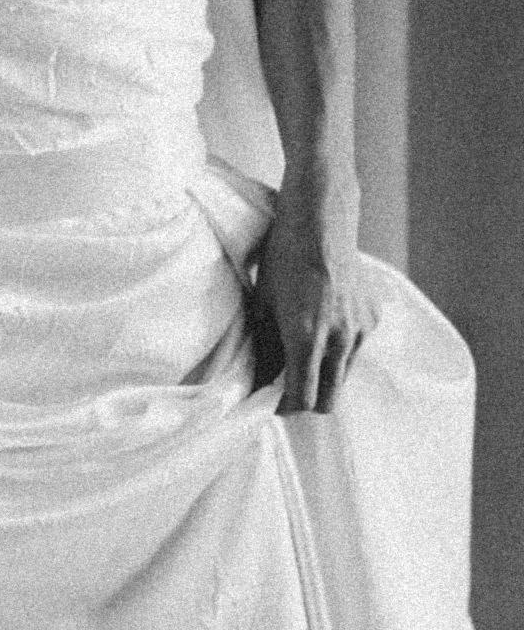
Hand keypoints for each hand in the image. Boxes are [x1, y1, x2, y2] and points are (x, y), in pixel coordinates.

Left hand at [248, 172, 376, 414]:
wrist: (321, 221)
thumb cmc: (283, 260)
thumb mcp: (263, 306)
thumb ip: (263, 351)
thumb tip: (257, 384)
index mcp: (307, 338)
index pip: (303, 399)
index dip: (285, 408)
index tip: (272, 404)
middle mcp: (339, 339)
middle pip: (329, 399)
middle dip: (307, 400)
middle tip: (286, 387)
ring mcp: (360, 329)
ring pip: (343, 376)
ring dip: (324, 376)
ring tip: (302, 353)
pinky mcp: (372, 317)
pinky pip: (356, 349)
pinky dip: (339, 349)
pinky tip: (324, 324)